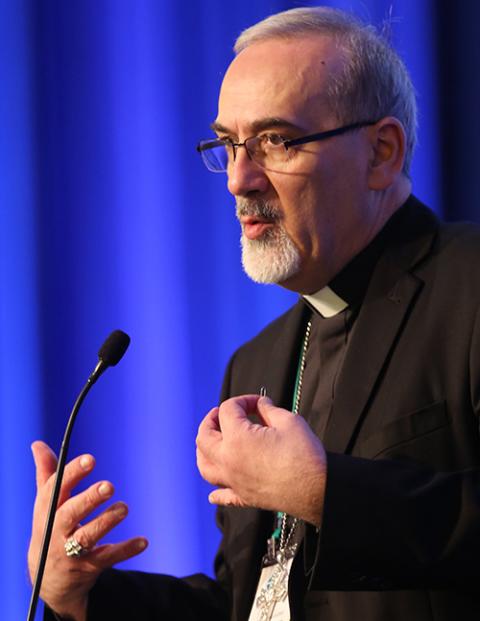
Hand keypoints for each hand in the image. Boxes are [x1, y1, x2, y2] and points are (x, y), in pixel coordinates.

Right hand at [28, 441, 147, 620]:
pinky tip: (143, 541)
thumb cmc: (50, 528)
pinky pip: (108, 558)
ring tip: (124, 508)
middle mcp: (57, 530)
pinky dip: (126, 550)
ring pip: (88, 537)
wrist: (47, 579)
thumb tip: (38, 443)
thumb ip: (47, 473)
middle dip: (89, 500)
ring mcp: (71, 551)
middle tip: (109, 486)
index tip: (91, 460)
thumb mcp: (45, 503)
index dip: (73, 474)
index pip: (56, 489)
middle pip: (70, 514)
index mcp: (47, 510)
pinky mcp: (88, 567)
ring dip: (106, 522)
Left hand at [196, 395, 326, 525]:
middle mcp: (228, 461)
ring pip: (204, 466)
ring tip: (213, 440)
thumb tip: (261, 404)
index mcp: (237, 439)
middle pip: (204, 436)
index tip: (257, 402)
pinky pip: (222, 495)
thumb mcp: (289, 421)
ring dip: (205, 449)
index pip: (228, 410)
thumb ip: (269, 409)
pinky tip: (215, 490)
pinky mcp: (244, 497)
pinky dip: (216, 491)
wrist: (317, 490)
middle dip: (212, 419)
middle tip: (223, 413)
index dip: (243, 400)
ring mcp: (233, 481)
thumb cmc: (305, 456)